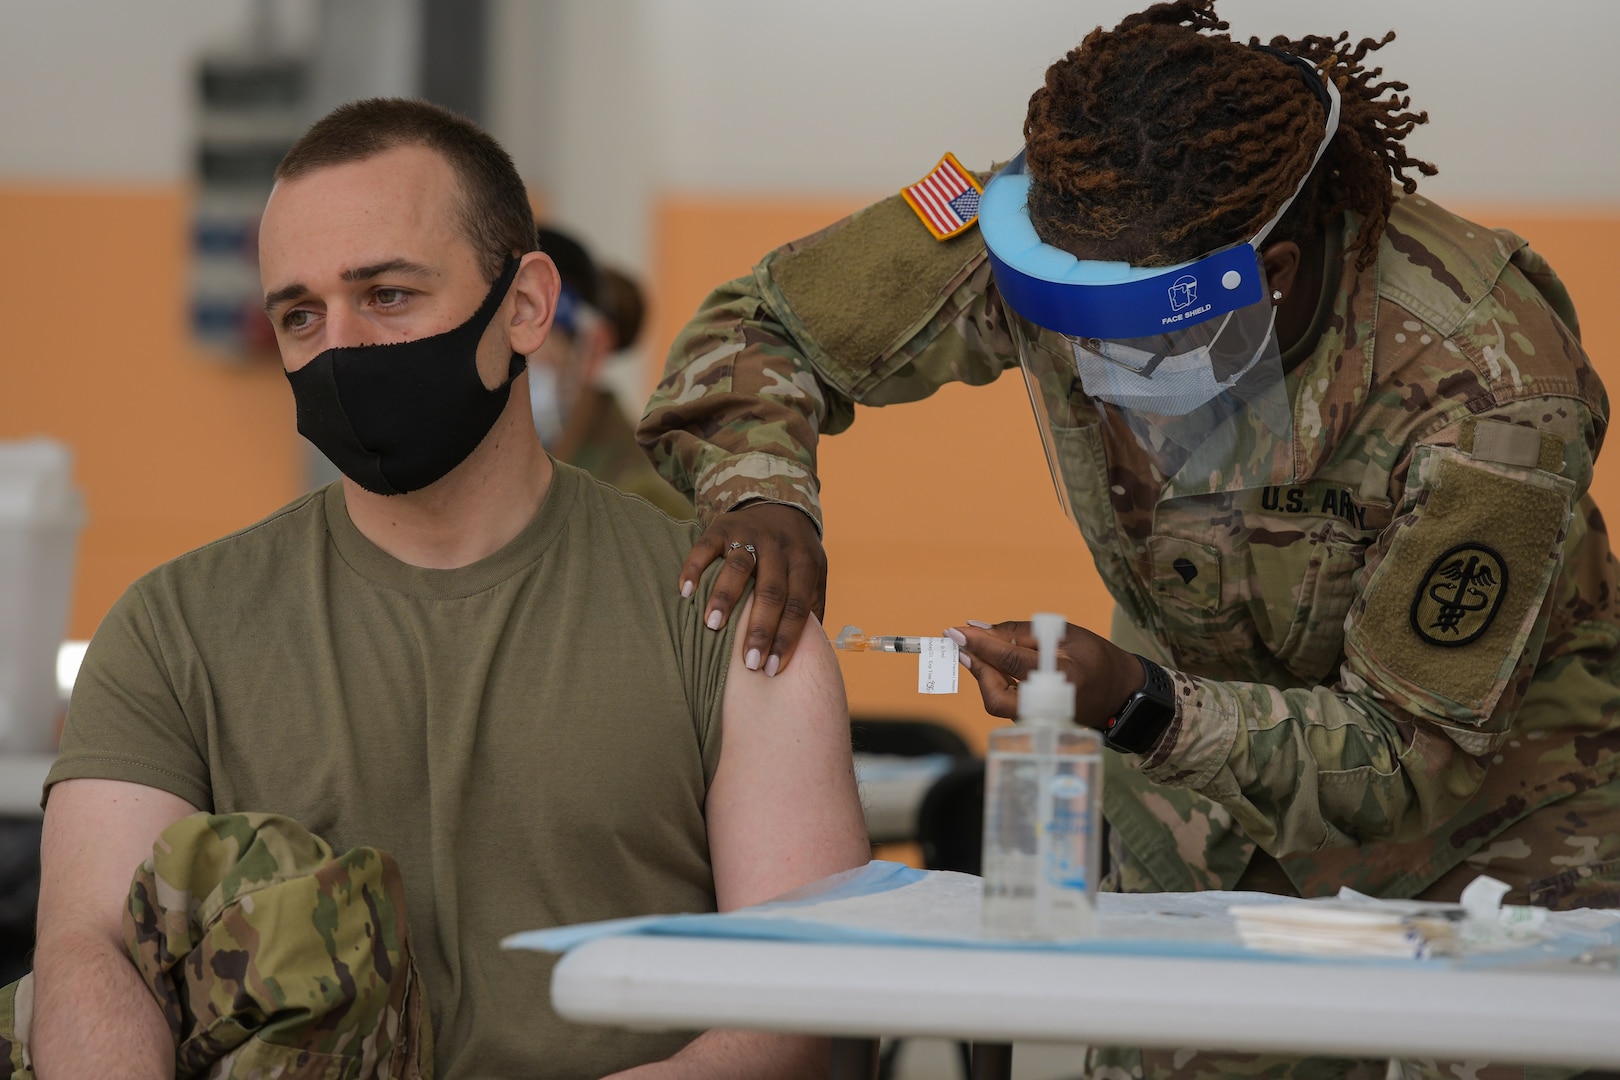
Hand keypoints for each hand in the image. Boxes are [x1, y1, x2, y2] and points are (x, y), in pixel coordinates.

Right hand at [679, 503, 826, 675]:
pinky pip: (706, 546)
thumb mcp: (814, 574)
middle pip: (771, 591)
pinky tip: (685, 592)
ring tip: (712, 626)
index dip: (786, 638)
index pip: (798, 605)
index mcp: (805, 562)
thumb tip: (811, 655)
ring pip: (740, 567)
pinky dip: (694, 568)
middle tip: (748, 663)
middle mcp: (779, 547)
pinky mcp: (723, 526)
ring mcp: (750, 534)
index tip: (771, 669)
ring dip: (725, 597)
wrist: (779, 504)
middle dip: (760, 629)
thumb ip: (813, 608)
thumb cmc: (795, 555)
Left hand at [946, 619, 1144, 728]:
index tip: (956, 632)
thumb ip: (1021, 631)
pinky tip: (989, 662)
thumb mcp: (1066, 634)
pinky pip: (1005, 702)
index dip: (982, 646)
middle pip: (997, 695)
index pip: (1012, 661)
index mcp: (1064, 676)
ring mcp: (1041, 718)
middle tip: (960, 642)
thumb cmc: (1095, 657)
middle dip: (975, 668)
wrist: (1120, 695)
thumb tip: (978, 630)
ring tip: (973, 649)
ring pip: (997, 702)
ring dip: (981, 674)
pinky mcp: (1035, 722)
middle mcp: (1051, 703)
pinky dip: (993, 681)